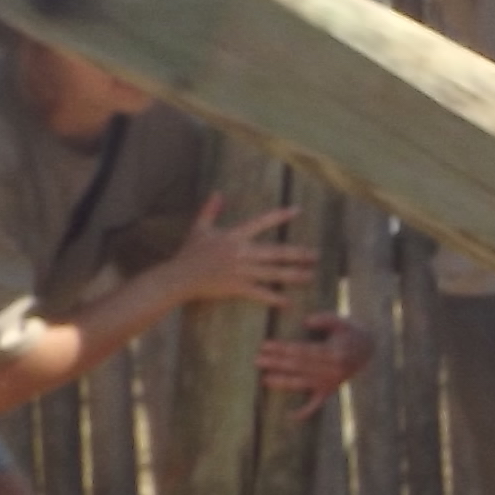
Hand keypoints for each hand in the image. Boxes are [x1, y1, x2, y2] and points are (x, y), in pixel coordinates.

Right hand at [157, 195, 319, 314]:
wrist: (178, 277)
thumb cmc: (189, 253)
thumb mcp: (199, 229)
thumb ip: (210, 210)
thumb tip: (217, 193)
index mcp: (233, 236)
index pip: (261, 222)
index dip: (280, 216)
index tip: (298, 210)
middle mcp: (241, 252)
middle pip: (276, 252)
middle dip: (298, 254)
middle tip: (316, 255)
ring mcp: (240, 271)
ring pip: (273, 273)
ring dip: (294, 275)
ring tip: (311, 276)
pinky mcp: (237, 287)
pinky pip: (260, 293)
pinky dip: (275, 298)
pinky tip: (289, 302)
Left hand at [256, 312, 376, 421]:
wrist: (369, 349)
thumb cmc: (350, 332)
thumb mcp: (342, 321)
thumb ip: (325, 319)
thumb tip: (306, 322)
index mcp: (335, 354)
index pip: (302, 351)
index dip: (283, 348)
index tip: (265, 345)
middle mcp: (333, 371)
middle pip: (299, 367)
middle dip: (277, 363)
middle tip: (257, 360)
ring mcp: (331, 383)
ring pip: (302, 384)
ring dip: (283, 383)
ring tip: (264, 379)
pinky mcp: (330, 391)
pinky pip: (317, 404)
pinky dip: (305, 412)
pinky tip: (290, 416)